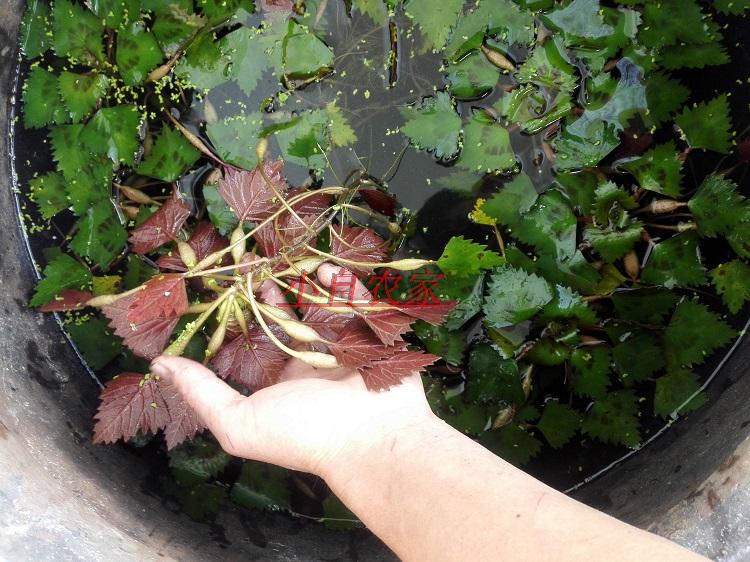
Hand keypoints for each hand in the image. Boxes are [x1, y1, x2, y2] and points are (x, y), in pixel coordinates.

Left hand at [149, 264, 435, 477]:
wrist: (369, 439)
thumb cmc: (302, 433)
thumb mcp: (238, 420)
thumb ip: (200, 392)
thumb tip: (158, 365)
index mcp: (286, 382)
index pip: (263, 343)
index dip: (247, 317)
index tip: (231, 291)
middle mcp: (316, 364)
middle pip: (293, 320)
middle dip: (274, 295)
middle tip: (256, 270)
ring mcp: (347, 348)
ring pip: (325, 307)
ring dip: (308, 285)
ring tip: (289, 263)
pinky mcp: (376, 336)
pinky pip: (359, 303)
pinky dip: (344, 284)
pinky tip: (323, 269)